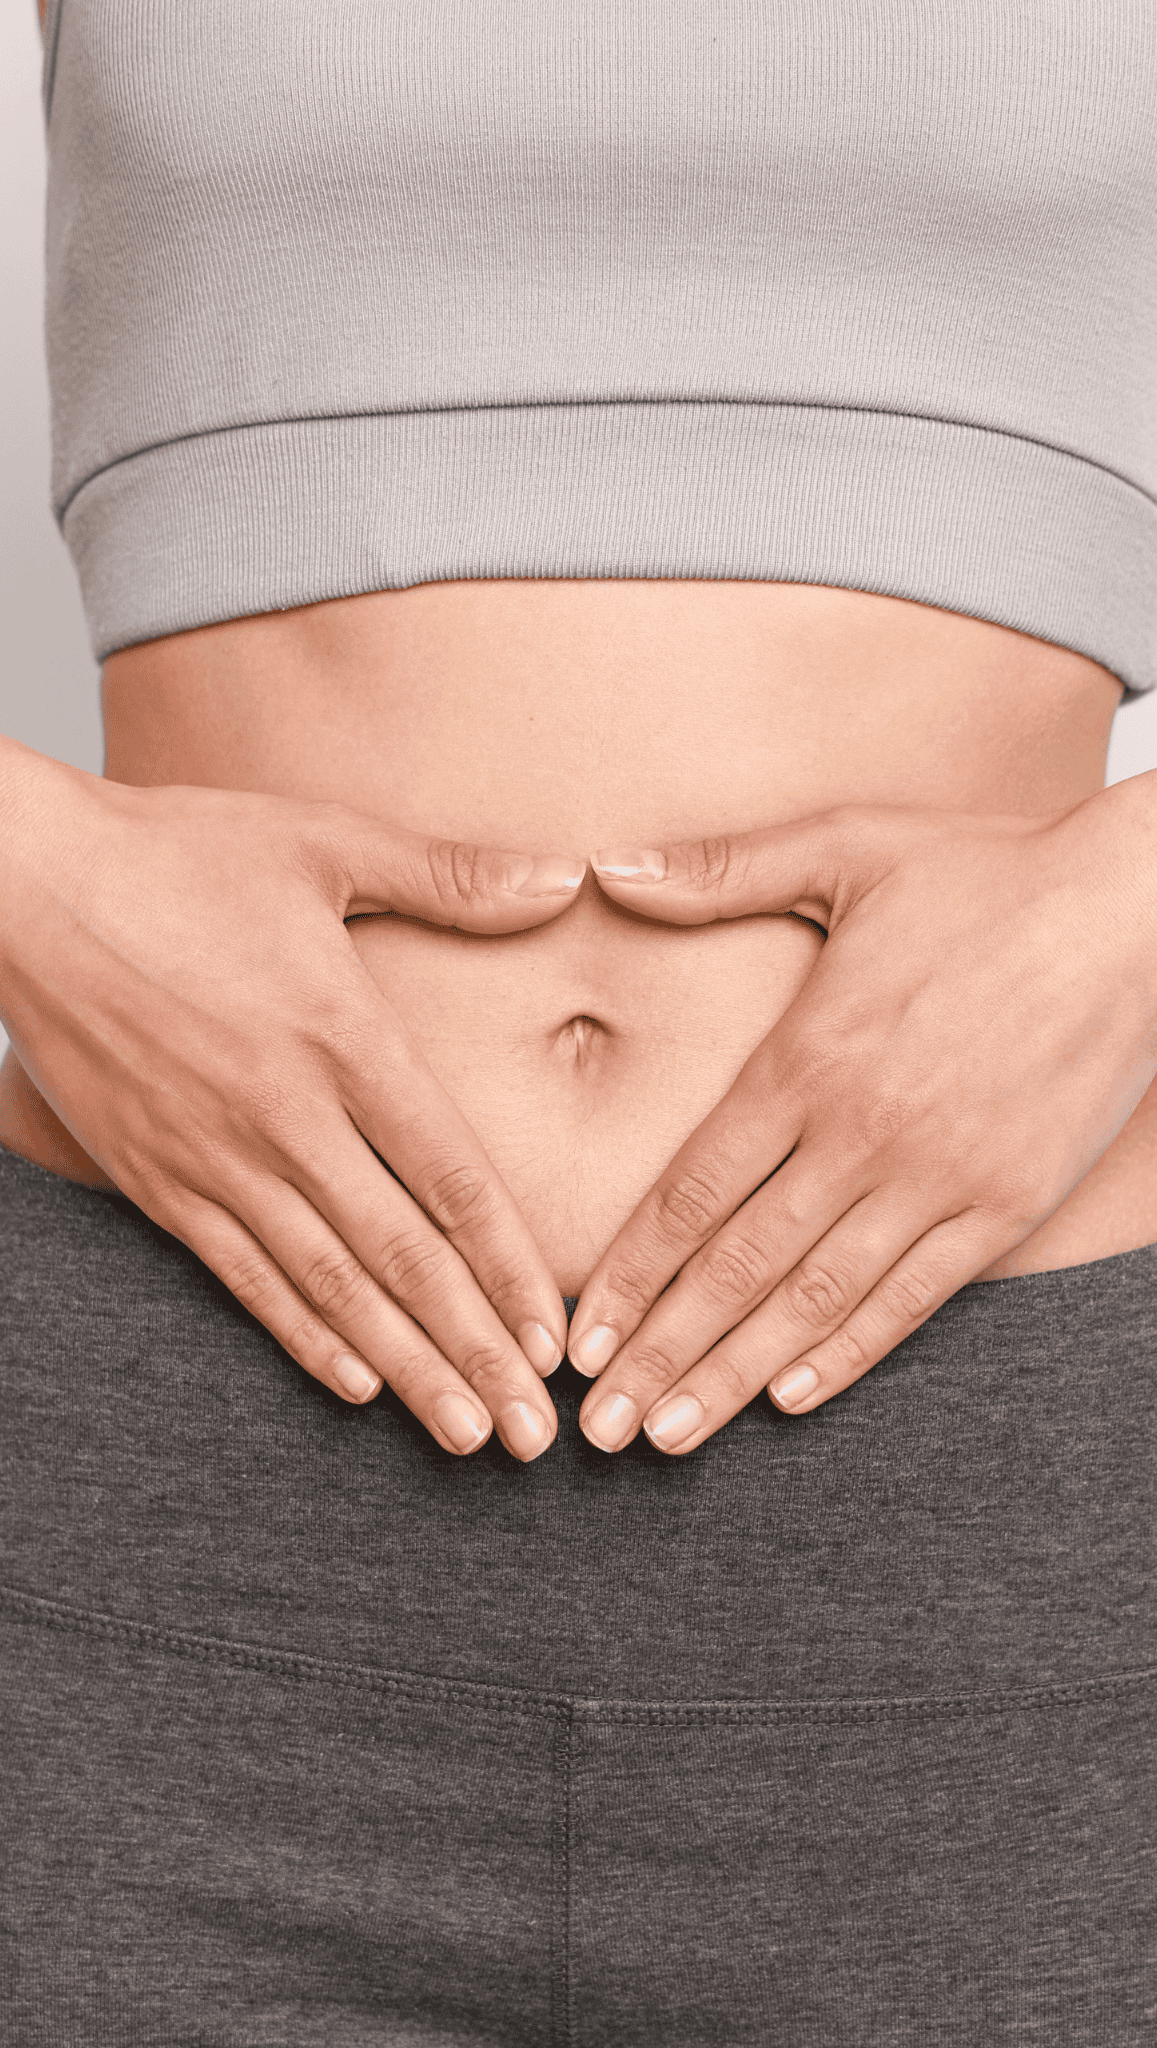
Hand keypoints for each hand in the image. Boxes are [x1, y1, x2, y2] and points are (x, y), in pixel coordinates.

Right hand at [0, 741, 583, 1459]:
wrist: (22, 886)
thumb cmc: (179, 853)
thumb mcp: (323, 844)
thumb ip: (449, 876)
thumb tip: (566, 882)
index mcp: (340, 1035)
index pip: (448, 1176)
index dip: (508, 1265)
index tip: (555, 1336)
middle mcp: (283, 1115)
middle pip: (399, 1256)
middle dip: (473, 1352)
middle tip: (530, 1435)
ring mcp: (213, 1156)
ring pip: (327, 1285)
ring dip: (402, 1367)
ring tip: (461, 1433)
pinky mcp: (154, 1176)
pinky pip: (241, 1275)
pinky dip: (301, 1334)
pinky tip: (353, 1383)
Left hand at [568, 782, 1156, 1453]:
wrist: (1137, 908)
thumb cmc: (986, 870)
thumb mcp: (846, 846)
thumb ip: (721, 870)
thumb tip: (608, 866)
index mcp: (809, 1054)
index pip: (693, 1189)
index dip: (630, 1272)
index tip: (579, 1334)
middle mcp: (863, 1129)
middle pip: (737, 1264)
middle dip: (660, 1352)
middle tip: (597, 1426)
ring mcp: (940, 1174)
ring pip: (815, 1297)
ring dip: (735, 1375)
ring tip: (668, 1436)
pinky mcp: (1008, 1201)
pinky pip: (915, 1296)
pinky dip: (850, 1350)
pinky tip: (793, 1397)